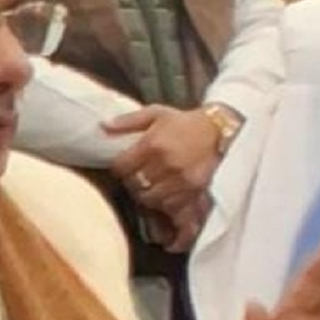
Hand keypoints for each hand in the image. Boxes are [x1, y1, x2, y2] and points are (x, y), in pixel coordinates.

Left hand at [105, 106, 220, 211]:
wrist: (217, 130)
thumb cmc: (183, 121)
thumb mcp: (156, 113)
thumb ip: (128, 121)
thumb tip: (103, 126)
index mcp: (152, 144)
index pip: (122, 167)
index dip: (119, 168)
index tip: (123, 165)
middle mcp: (165, 163)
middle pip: (134, 185)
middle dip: (132, 182)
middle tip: (137, 176)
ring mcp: (180, 179)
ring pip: (150, 199)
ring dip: (147, 194)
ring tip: (151, 185)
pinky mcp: (193, 189)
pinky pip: (170, 205)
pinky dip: (164, 202)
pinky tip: (165, 192)